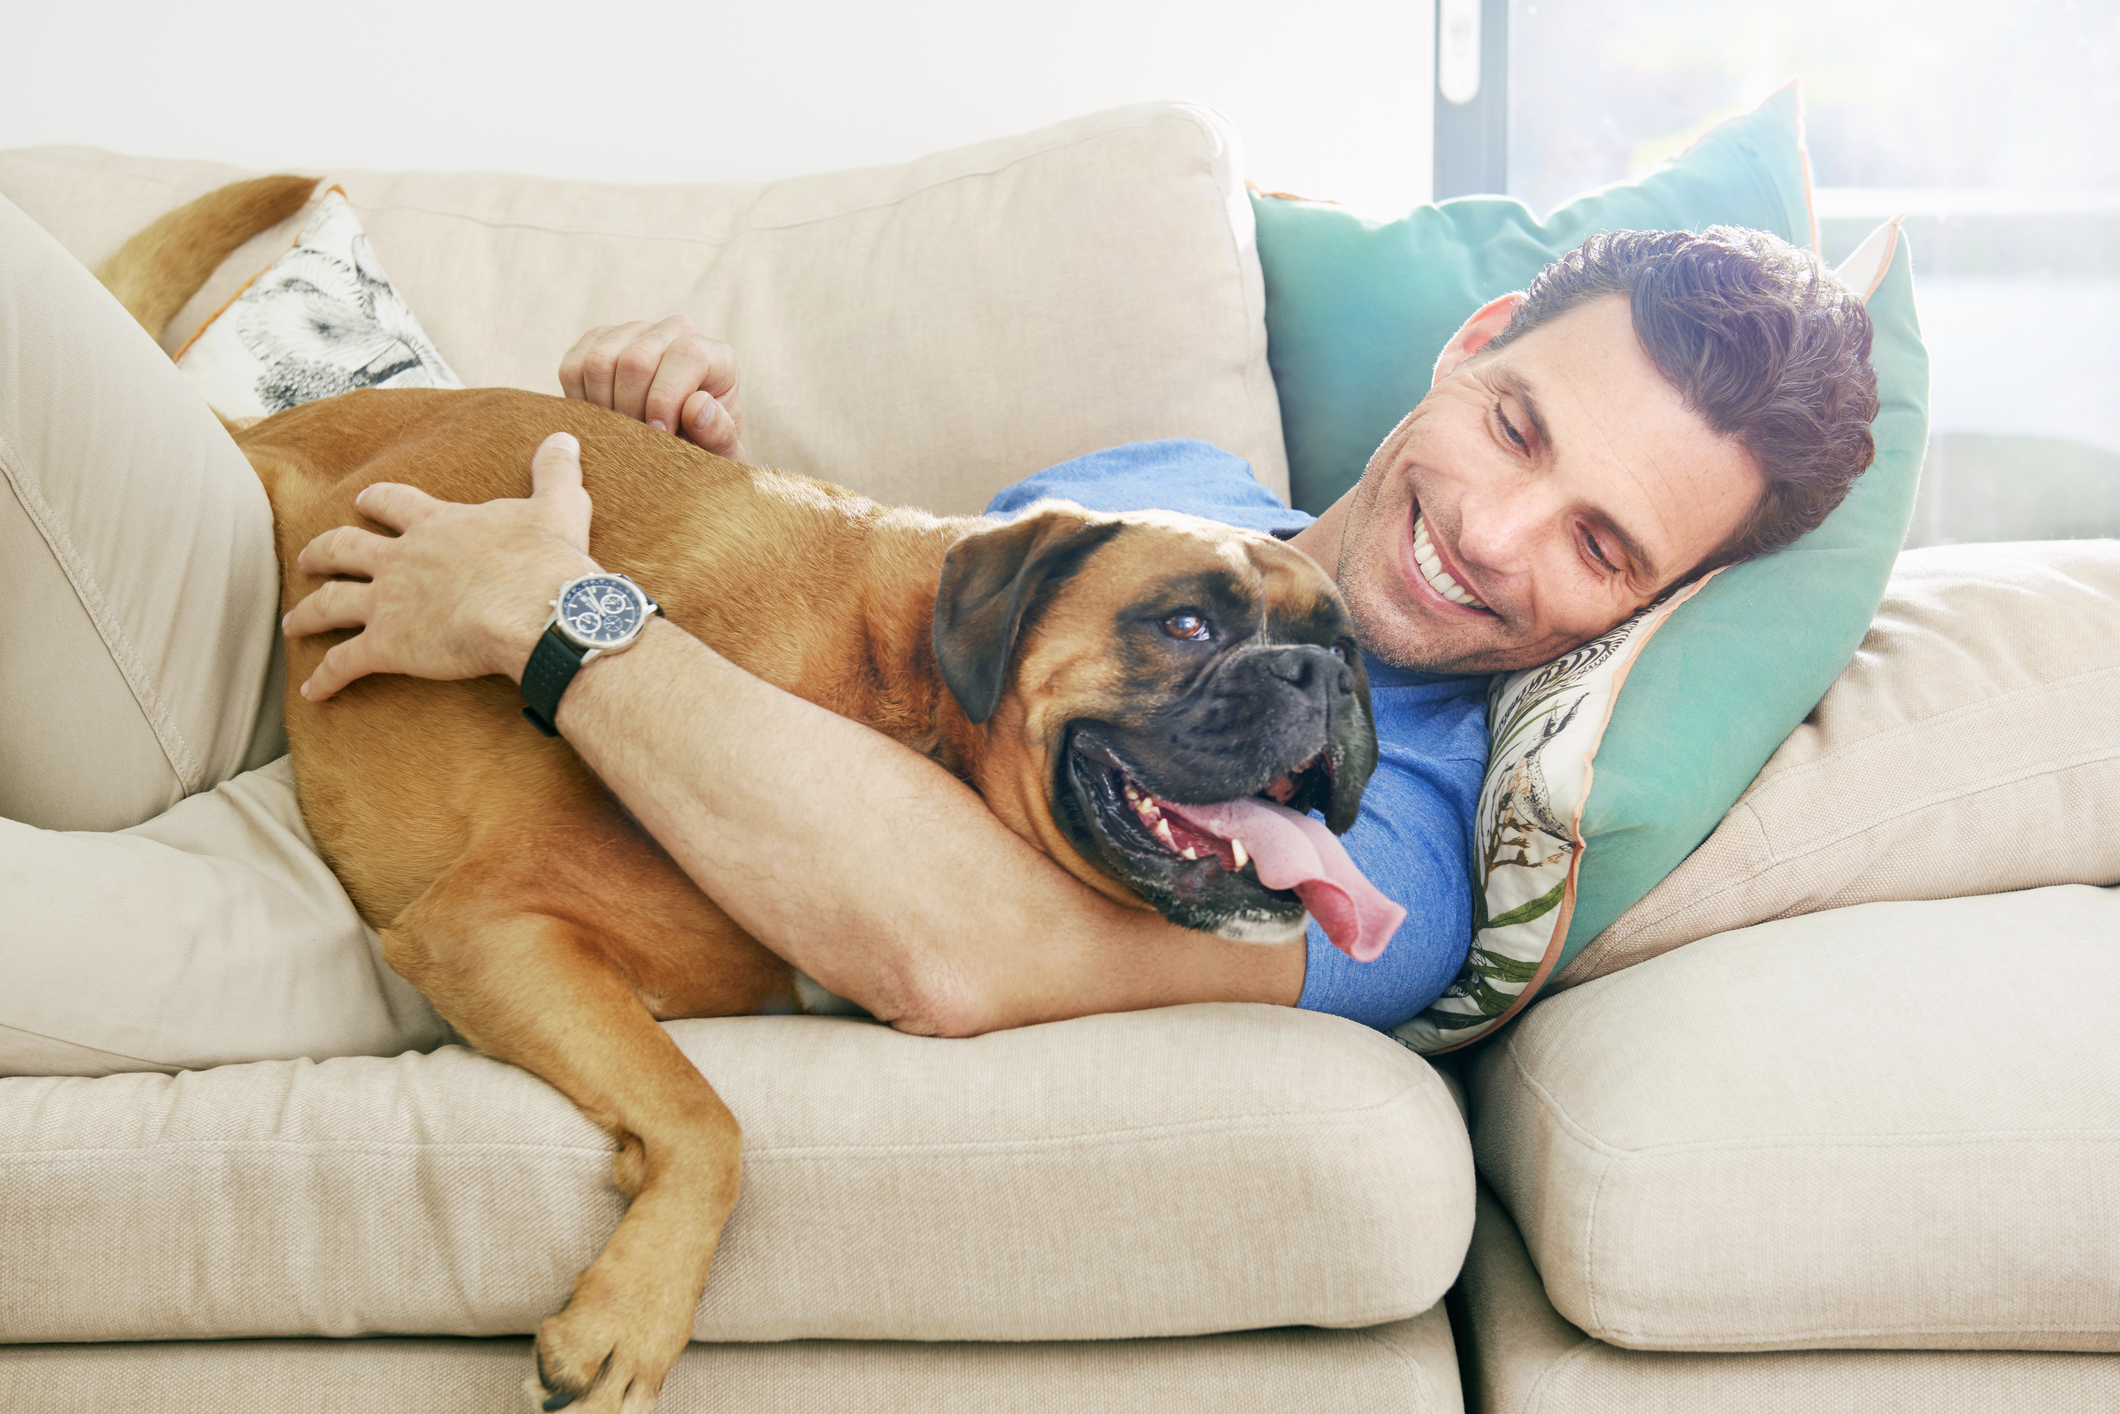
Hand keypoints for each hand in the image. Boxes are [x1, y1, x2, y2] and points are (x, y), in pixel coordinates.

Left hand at [283, 433, 599, 700]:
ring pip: (330, 603)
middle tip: (308, 558)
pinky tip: (312, 691)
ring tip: (291, 623)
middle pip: (344, 548)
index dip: (376, 502)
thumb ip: (554, 472)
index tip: (364, 502)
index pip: (394, 503)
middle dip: (322, 552)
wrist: (538, 611)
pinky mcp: (388, 646)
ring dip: (307, 613)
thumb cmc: (546, 561)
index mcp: (438, 525)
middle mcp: (402, 559)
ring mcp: (389, 602)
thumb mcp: (558, 506)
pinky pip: (345, 663)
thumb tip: (564, 438)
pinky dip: (326, 677)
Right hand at [559, 315, 745, 460]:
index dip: (666, 397)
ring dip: (604, 408)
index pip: (686, 354)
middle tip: (636, 441)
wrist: (675, 447)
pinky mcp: (597, 341)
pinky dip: (579, 401)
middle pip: (636, 360)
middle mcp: (674, 331)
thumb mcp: (722, 455)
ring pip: (599, 361)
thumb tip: (697, 405)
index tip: (659, 436)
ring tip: (621, 433)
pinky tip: (601, 421)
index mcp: (714, 355)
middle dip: (631, 409)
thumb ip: (719, 435)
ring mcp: (633, 331)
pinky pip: (572, 367)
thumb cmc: (703, 450)